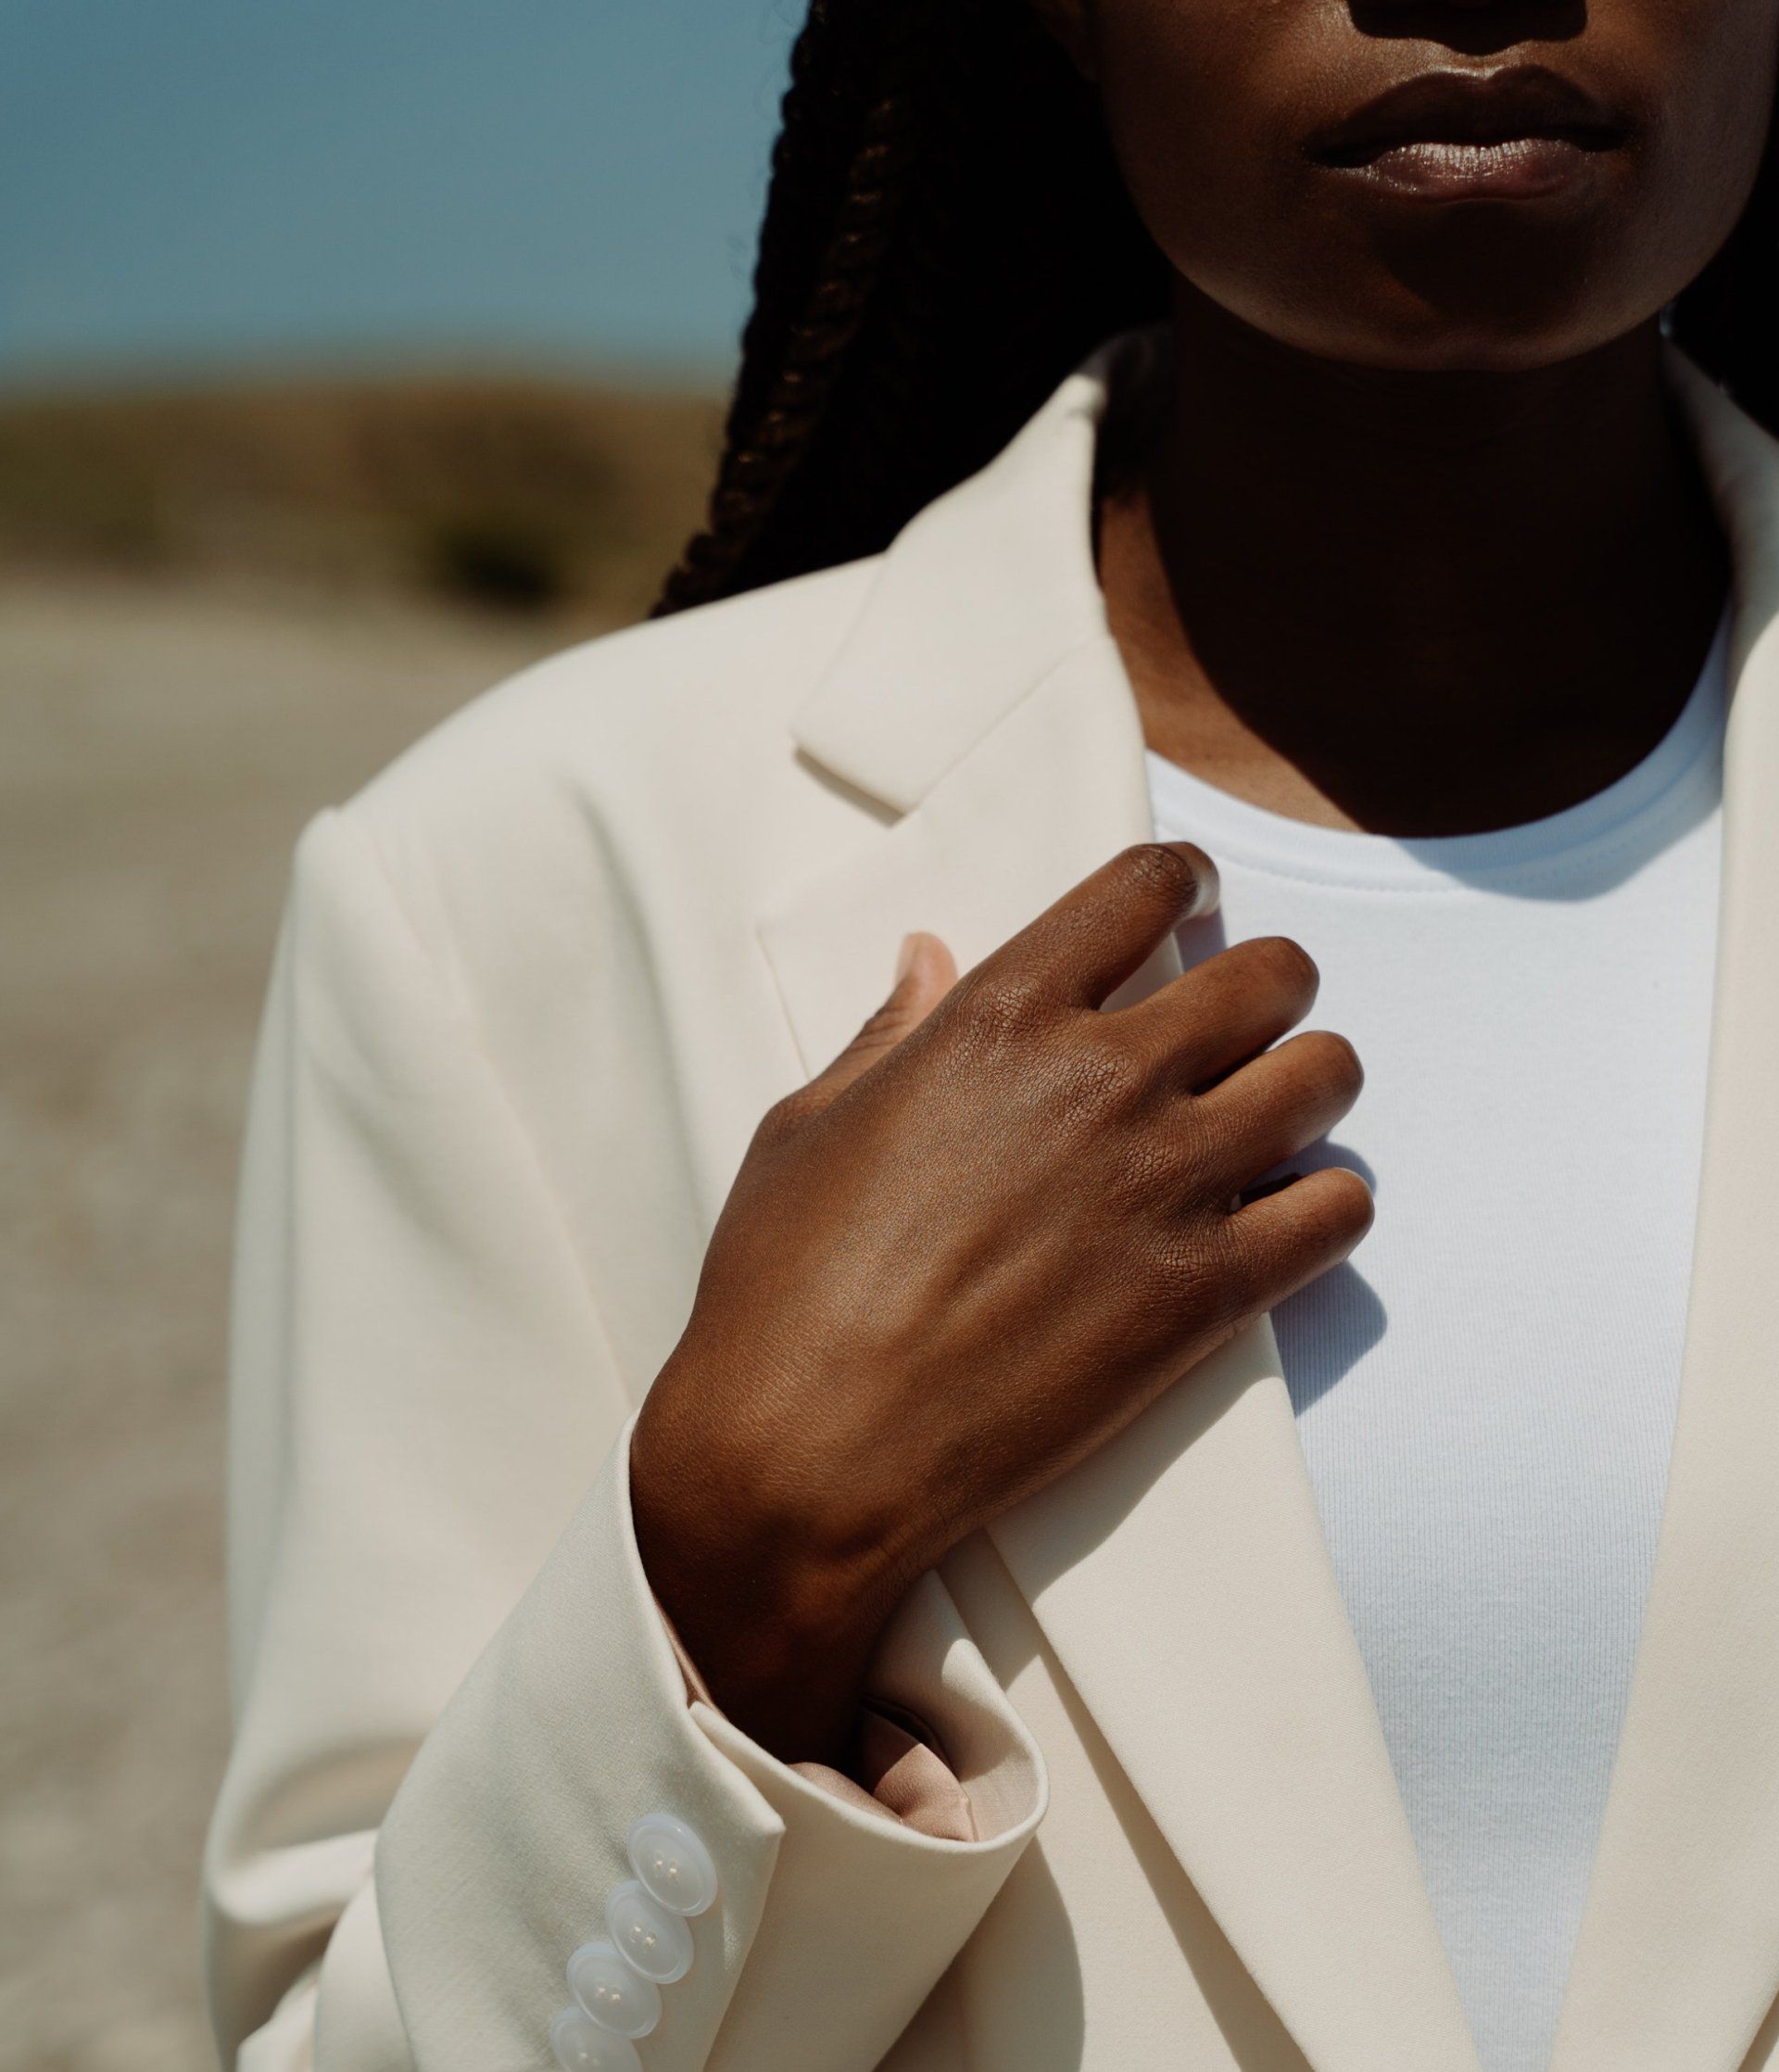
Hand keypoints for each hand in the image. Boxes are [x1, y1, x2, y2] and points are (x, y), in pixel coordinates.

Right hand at [630, 841, 1371, 1762]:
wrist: (810, 1451)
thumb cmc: (783, 1285)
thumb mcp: (808, 1125)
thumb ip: (889, 1031)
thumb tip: (925, 956)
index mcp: (999, 1019)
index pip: (1140, 891)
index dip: (1179, 879)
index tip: (1189, 894)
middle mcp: (1102, 1081)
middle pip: (1267, 973)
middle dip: (1271, 978)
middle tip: (1249, 1011)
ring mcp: (1165, 1186)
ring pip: (1325, 1076)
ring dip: (1311, 1079)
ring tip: (1277, 1108)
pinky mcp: (1205, 1295)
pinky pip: (1336, 1212)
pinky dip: (1326, 1202)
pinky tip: (1284, 1213)